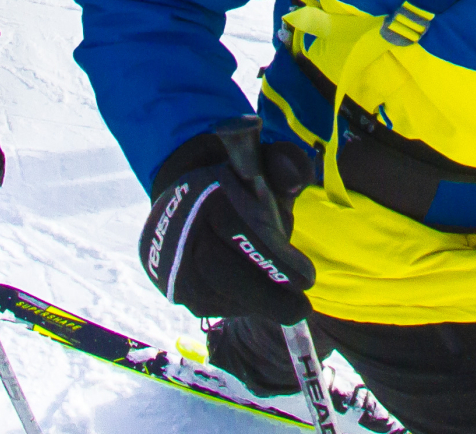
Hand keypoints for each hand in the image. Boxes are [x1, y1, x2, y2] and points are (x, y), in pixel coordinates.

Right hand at [139, 133, 315, 323]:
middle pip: (217, 268)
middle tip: (300, 309)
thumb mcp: (264, 169)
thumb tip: (295, 179)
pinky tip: (258, 301)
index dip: (273, 257)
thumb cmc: (239, 189)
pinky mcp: (170, 283)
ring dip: (252, 303)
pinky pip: (205, 305)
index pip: (235, 227)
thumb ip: (285, 166)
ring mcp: (168, 258)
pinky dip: (237, 307)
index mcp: (202, 190)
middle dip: (263, 294)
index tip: (307, 279)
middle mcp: (177, 225)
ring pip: (210, 294)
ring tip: (285, 303)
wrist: (190, 199)